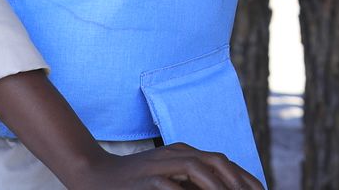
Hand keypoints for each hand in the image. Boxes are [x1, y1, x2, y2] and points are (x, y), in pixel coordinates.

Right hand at [66, 142, 261, 188]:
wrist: (93, 175)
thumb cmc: (134, 181)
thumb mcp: (168, 176)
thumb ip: (192, 182)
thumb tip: (222, 188)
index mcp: (184, 152)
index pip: (222, 162)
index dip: (244, 177)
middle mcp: (174, 154)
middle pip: (215, 161)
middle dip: (237, 180)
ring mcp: (159, 165)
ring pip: (197, 169)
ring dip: (217, 185)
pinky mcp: (144, 180)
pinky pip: (170, 186)